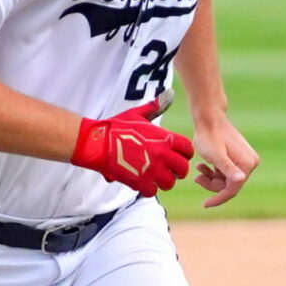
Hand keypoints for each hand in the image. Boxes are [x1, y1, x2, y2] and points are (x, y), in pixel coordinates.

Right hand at [70, 93, 193, 196]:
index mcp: (164, 138)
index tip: (178, 155)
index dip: (185, 154)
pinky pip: (152, 191)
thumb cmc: (116, 127)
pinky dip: (148, 189)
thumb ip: (155, 107)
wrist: (97, 142)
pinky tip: (142, 182)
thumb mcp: (137, 114)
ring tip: (156, 178)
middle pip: (183, 169)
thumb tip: (170, 93)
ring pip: (169, 183)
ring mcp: (151, 170)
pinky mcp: (139, 182)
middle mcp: (162, 155)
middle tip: (169, 170)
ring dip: (164, 182)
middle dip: (178, 171)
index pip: (187, 149)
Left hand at [190, 110, 257, 207]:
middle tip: (196, 177)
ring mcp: (245, 160)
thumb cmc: (209, 136)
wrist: (209, 118)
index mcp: (247, 163)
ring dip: (211, 177)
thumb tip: (240, 179)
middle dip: (212, 184)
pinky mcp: (239, 157)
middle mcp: (250, 163)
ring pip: (226, 179)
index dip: (218, 198)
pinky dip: (214, 171)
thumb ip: (227, 168)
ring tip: (198, 168)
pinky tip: (202, 165)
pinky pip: (226, 172)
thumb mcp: (215, 155)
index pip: (233, 189)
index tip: (205, 204)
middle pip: (230, 185)